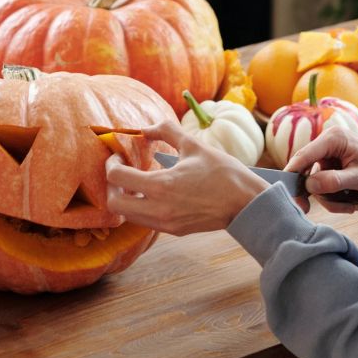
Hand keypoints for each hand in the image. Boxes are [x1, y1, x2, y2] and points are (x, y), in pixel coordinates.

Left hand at [105, 119, 268, 235]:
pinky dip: (139, 207)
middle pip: (115, 205)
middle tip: (120, 170)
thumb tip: (145, 127)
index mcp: (162, 186)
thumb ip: (166, 131)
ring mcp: (165, 223)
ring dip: (124, 198)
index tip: (117, 155)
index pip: (117, 179)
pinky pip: (144, 221)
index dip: (111, 164)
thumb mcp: (193, 145)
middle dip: (111, 186)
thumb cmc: (222, 172)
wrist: (246, 203)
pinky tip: (150, 192)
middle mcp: (159, 209)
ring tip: (134, 181)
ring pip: (127, 216)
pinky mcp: (173, 230)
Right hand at [284, 127, 357, 213]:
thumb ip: (335, 181)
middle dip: (319, 193)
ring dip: (330, 198)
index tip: (286, 191)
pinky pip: (324, 182)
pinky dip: (334, 196)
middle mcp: (328, 142)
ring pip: (316, 181)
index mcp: (334, 138)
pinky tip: (350, 203)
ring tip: (350, 207)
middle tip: (325, 209)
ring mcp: (329, 154)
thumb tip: (310, 186)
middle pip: (308, 171)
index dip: (293, 173)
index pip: (304, 155)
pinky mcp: (332, 164)